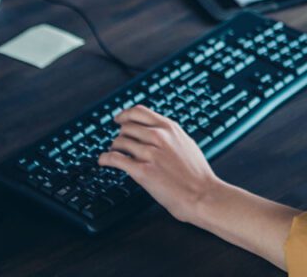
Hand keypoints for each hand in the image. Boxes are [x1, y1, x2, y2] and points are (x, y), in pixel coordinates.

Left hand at [98, 105, 218, 223]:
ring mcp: (149, 153)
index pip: (139, 112)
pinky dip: (105, 159)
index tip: (118, 119)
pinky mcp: (141, 171)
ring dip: (114, 147)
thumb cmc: (197, 174)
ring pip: (119, 141)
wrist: (202, 195)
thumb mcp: (186, 143)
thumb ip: (170, 134)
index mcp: (169, 128)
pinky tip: (104, 161)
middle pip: (126, 127)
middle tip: (119, 142)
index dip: (125, 115)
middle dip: (120, 135)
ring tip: (113, 153)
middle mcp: (159, 137)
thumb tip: (156, 130)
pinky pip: (115, 159)